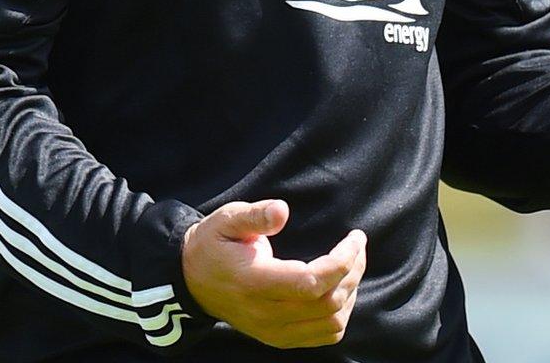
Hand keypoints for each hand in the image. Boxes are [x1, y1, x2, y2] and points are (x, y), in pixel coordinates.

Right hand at [181, 200, 365, 348]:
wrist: (193, 281)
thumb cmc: (215, 244)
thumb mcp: (227, 219)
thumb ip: (255, 215)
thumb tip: (282, 210)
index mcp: (254, 282)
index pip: (312, 283)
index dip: (343, 262)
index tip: (356, 237)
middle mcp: (265, 313)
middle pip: (328, 302)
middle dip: (353, 271)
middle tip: (357, 245)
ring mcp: (273, 331)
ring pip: (331, 323)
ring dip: (351, 293)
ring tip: (352, 264)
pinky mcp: (279, 338)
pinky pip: (324, 335)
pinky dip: (341, 313)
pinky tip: (339, 288)